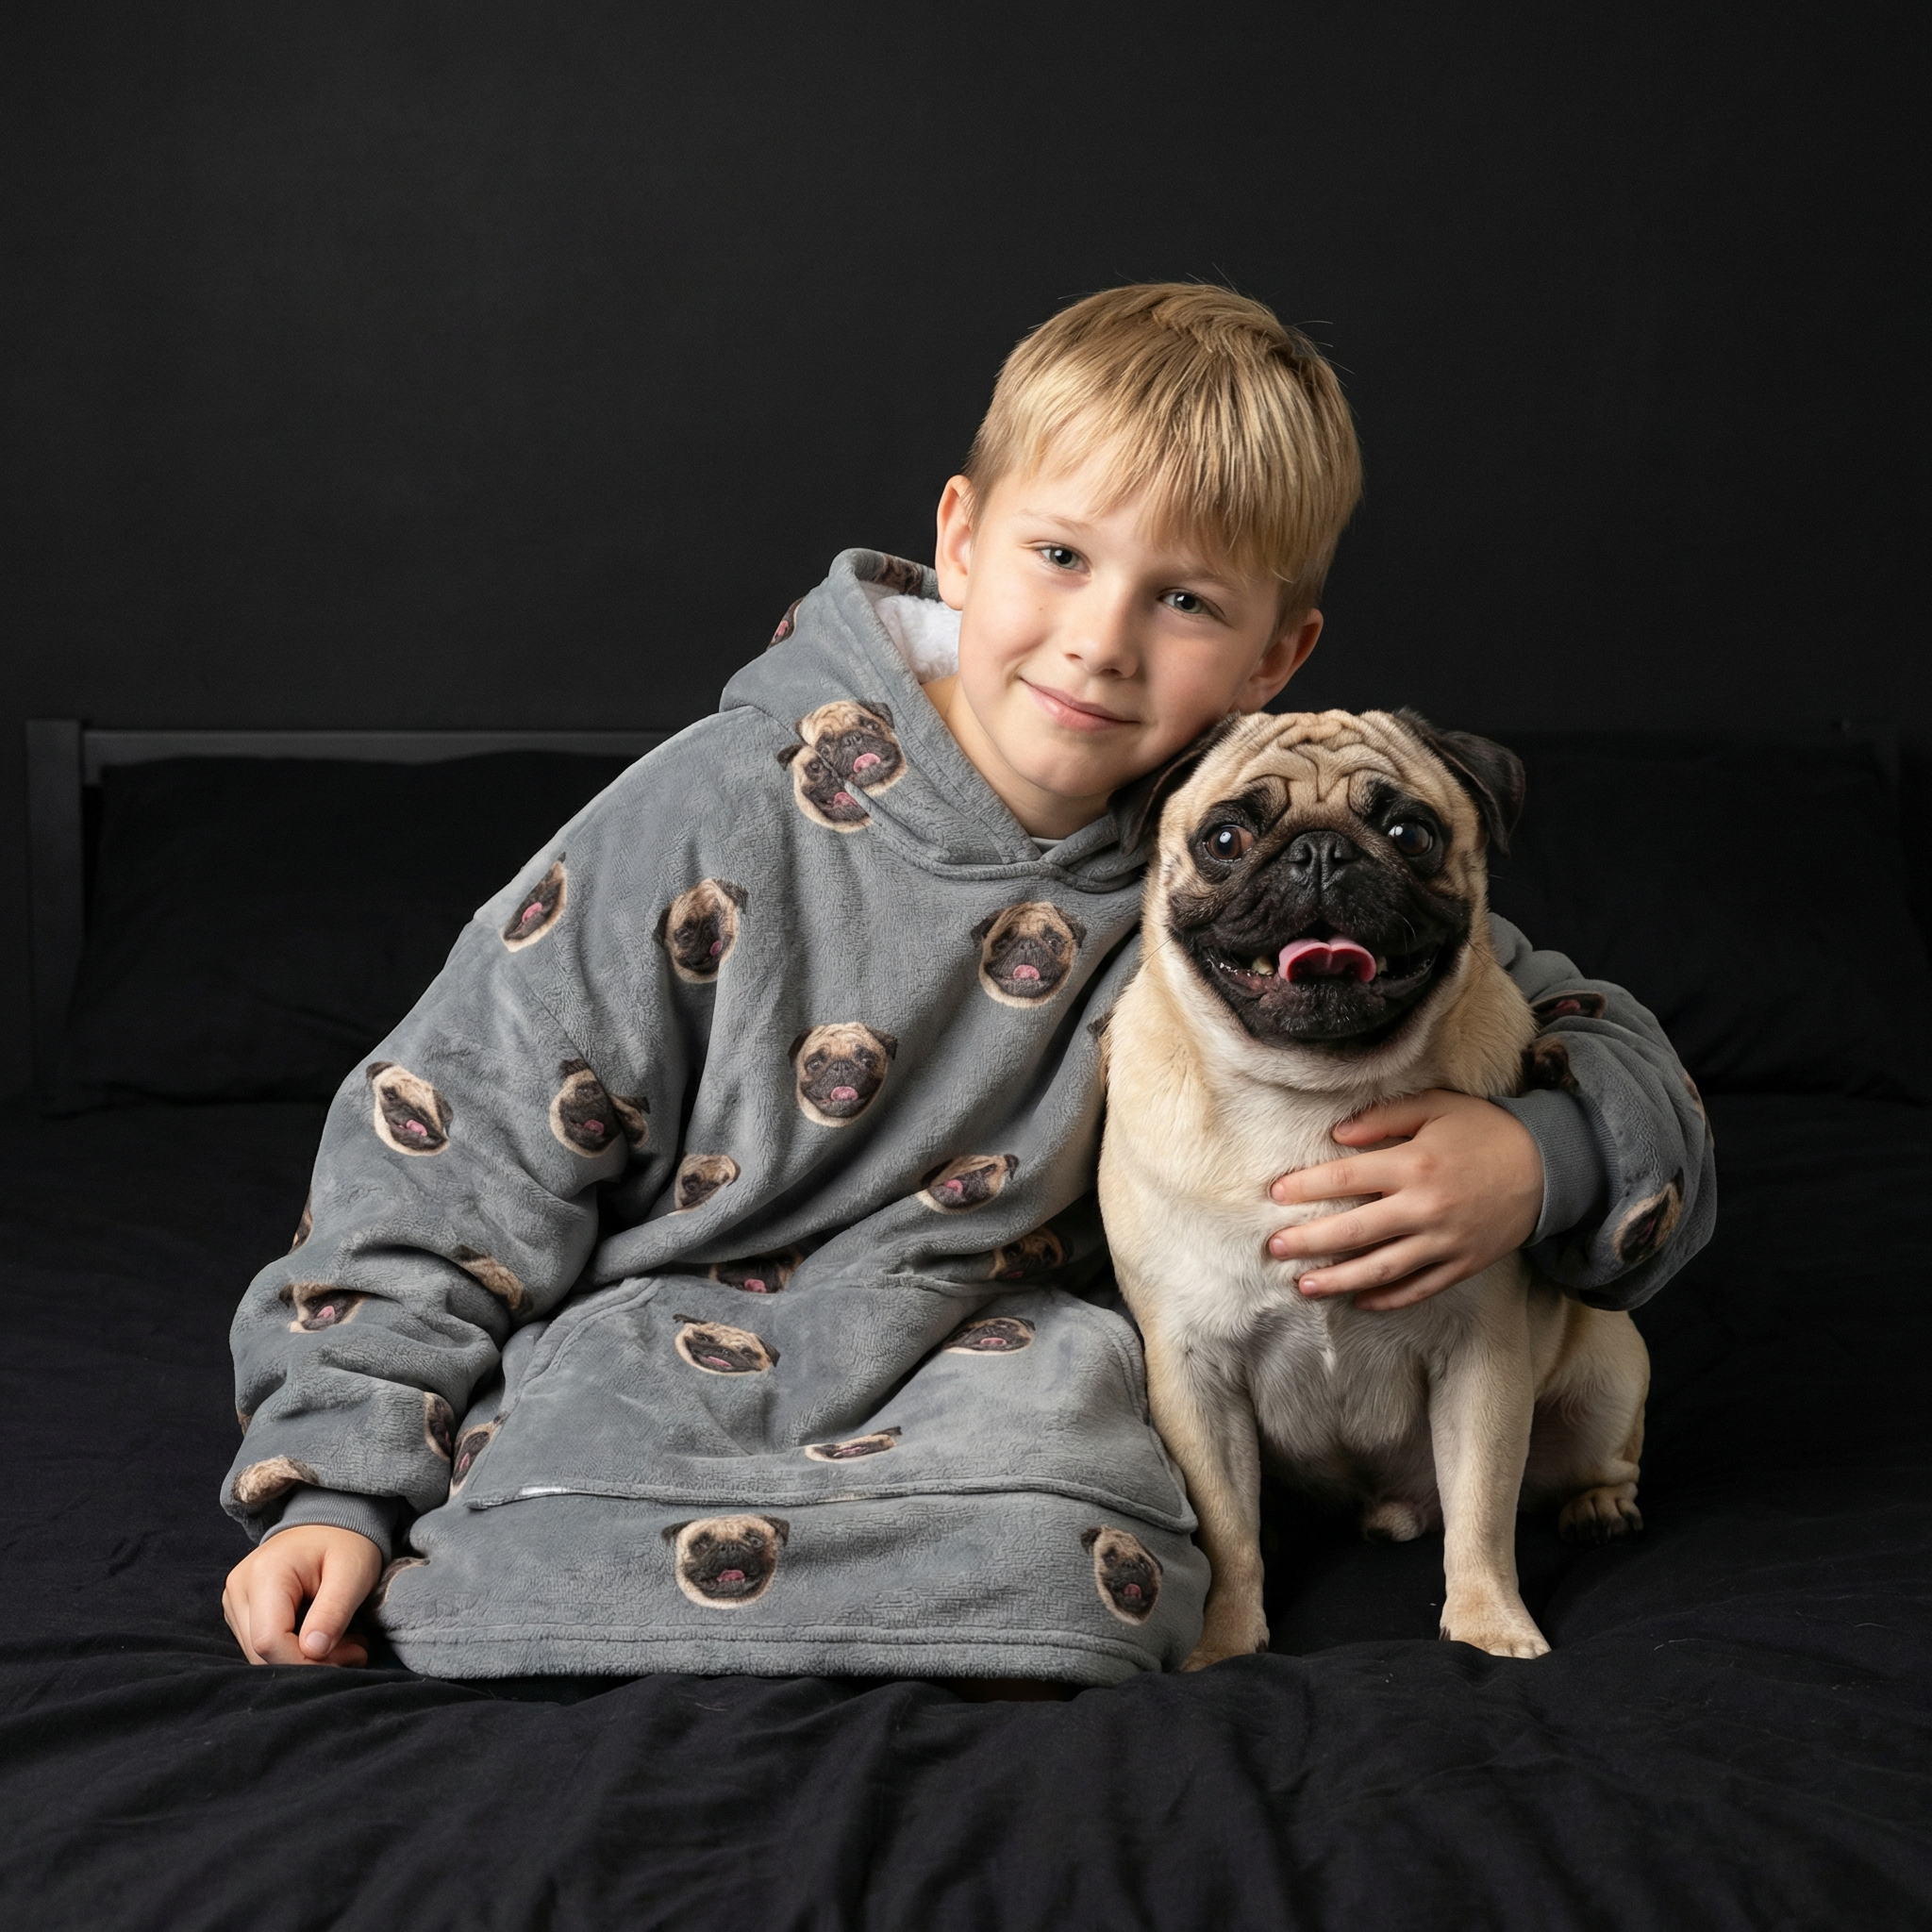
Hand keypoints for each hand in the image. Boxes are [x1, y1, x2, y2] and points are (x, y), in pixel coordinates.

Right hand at [222, 1524, 383, 1666]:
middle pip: (261, 1652)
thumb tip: (313, 1651)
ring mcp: (235, 1600)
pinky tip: (323, 1637)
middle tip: (355, 1651)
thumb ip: (333, 1611)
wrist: (331, 1522)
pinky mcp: (241, 1611)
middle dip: (309, 1662)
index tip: (351, 1654)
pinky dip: (293, 1651)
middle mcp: (239, 1588)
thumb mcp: (353, 1573)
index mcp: (264, 1573)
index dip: (306, 1660)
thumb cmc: (346, 1544)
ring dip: (303, 1660)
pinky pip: (262, 1646)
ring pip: (260, 1655)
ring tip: (345, 1642)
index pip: (270, 1641)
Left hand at [1266, 1090, 1542, 1310]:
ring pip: (1382, 1268)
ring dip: (1339, 1279)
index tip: (1275, 1194)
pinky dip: (1389, 1298)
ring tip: (1303, 1286)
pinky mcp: (1463, 1263)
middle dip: (1310, 1241)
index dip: (1307, 1186)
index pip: (1346, 1178)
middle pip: (1355, 1230)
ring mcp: (1445, 1241)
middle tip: (1274, 1248)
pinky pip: (1420, 1288)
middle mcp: (1426, 1207)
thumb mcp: (1436, 1106)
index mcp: (1414, 1164)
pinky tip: (1360, 1302)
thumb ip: (1383, 1118)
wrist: (1550, 1167)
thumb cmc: (1485, 1130)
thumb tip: (1337, 1137)